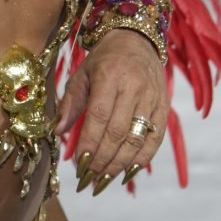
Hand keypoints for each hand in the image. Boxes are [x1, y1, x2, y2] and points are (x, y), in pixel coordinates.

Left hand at [55, 29, 168, 193]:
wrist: (137, 40)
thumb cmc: (104, 60)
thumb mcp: (82, 74)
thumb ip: (70, 102)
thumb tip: (57, 132)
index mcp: (109, 76)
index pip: (99, 117)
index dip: (90, 143)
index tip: (79, 165)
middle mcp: (133, 87)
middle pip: (118, 132)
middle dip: (102, 160)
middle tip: (88, 180)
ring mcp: (151, 98)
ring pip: (136, 139)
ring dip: (119, 165)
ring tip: (103, 181)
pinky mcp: (163, 107)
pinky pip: (155, 139)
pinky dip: (142, 160)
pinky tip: (126, 173)